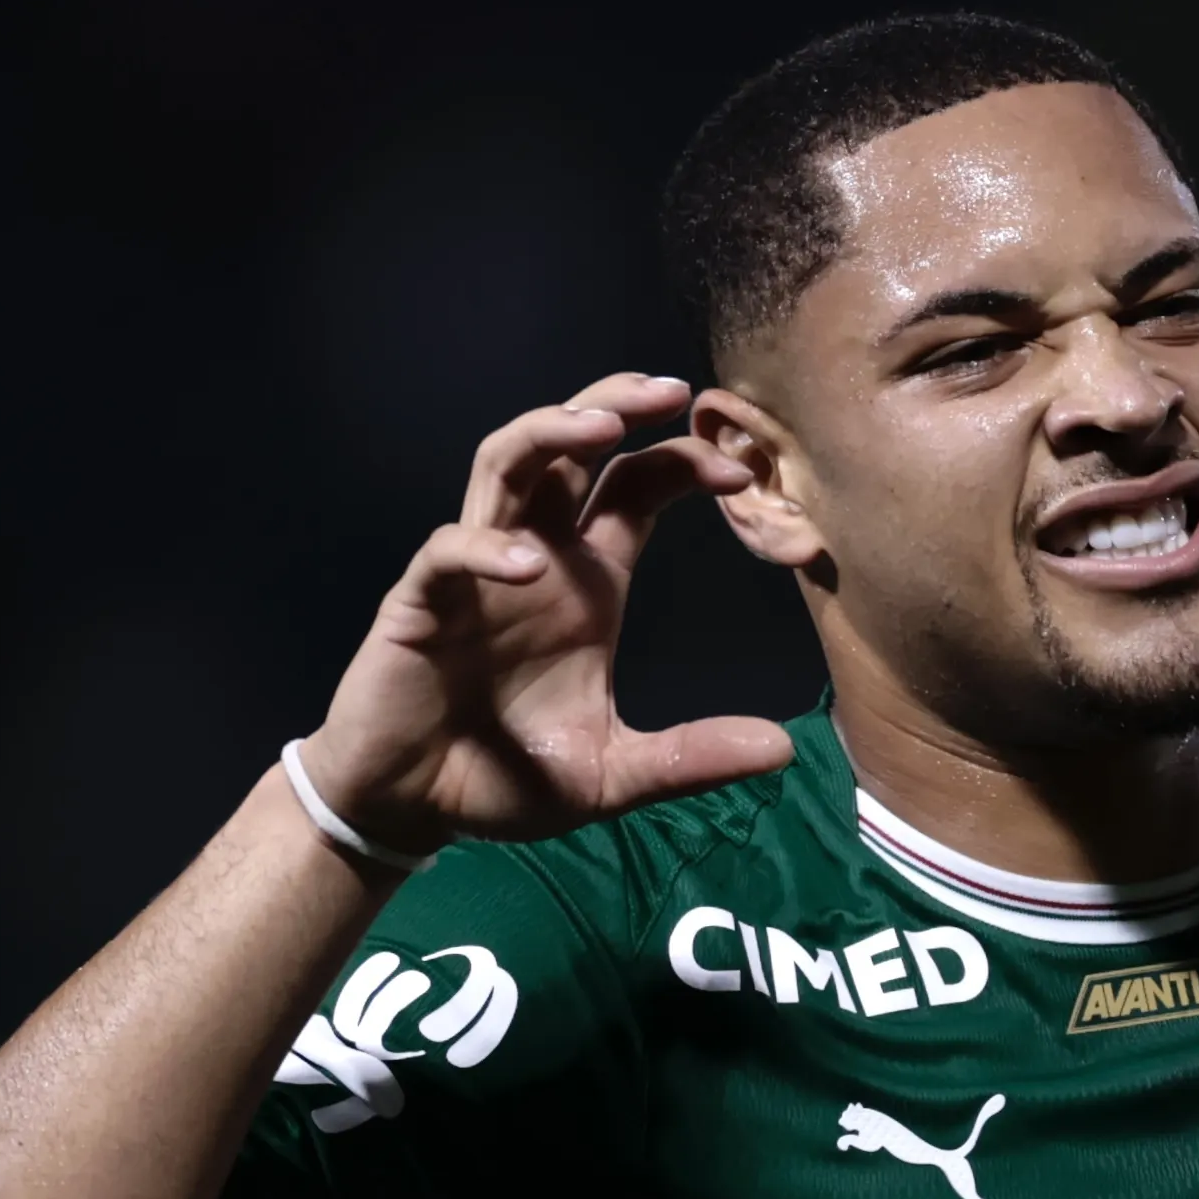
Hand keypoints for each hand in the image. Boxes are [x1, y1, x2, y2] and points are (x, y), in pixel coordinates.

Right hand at [297, 373, 790, 854]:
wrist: (416, 808)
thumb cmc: (506, 777)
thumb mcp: (614, 774)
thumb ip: (691, 757)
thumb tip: (782, 750)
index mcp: (584, 581)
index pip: (635, 489)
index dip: (681, 466)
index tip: (739, 473)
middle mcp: (533, 558)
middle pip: (569, 446)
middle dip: (615, 403)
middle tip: (672, 390)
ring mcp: (474, 573)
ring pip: (505, 465)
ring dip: (550, 434)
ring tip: (601, 425)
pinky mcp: (419, 604)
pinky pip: (448, 552)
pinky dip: (485, 549)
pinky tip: (527, 564)